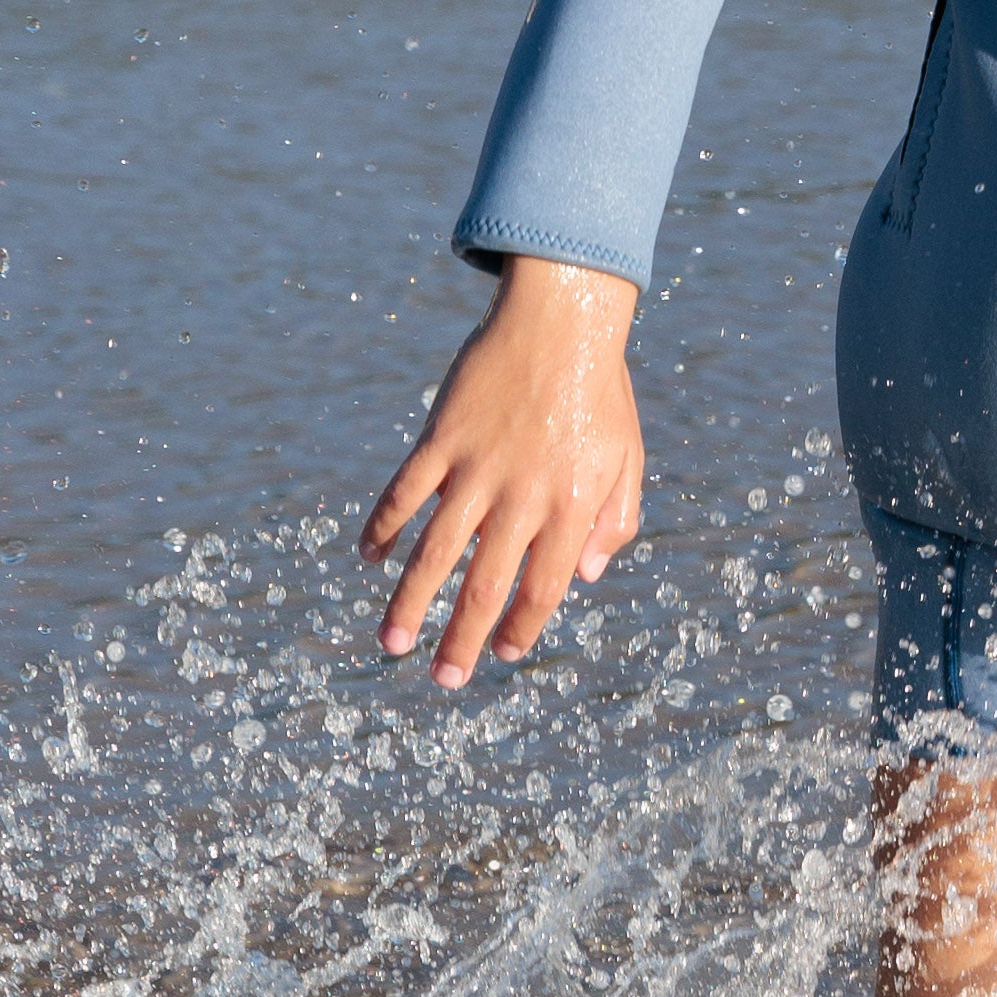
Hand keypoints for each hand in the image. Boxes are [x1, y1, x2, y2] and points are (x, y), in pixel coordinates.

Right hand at [361, 256, 644, 689]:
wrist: (561, 317)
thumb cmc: (599, 390)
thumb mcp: (627, 455)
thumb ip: (614, 520)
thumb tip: (585, 578)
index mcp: (574, 503)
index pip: (546, 586)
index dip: (523, 625)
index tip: (503, 654)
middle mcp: (524, 494)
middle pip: (486, 583)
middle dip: (461, 639)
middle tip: (444, 679)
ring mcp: (478, 466)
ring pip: (435, 550)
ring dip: (410, 601)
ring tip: (391, 643)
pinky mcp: (441, 437)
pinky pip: (404, 493)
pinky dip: (383, 527)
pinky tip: (369, 558)